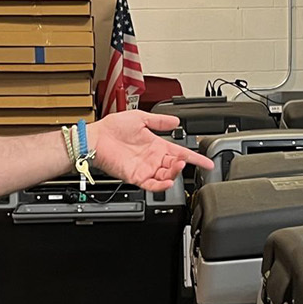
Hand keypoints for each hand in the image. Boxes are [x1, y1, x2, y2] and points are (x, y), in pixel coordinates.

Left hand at [88, 112, 214, 191]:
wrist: (95, 138)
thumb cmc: (112, 128)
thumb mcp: (140, 118)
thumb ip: (159, 121)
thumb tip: (176, 121)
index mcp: (156, 145)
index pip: (180, 152)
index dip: (195, 157)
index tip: (207, 162)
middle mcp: (152, 158)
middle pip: (175, 166)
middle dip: (183, 165)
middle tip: (186, 161)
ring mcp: (145, 168)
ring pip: (166, 175)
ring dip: (174, 173)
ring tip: (177, 166)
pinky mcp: (136, 177)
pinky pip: (152, 185)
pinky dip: (162, 185)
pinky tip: (168, 181)